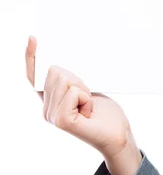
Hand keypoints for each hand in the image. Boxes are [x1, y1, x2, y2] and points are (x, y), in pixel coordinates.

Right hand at [25, 35, 137, 159]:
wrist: (118, 135)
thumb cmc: (106, 114)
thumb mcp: (86, 90)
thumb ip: (70, 81)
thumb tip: (59, 64)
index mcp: (51, 100)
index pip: (35, 76)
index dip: (32, 57)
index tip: (33, 39)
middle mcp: (46, 108)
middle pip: (55, 71)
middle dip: (77, 80)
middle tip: (88, 98)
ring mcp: (52, 115)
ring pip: (64, 79)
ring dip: (84, 89)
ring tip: (89, 106)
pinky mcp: (61, 120)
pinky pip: (73, 92)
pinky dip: (86, 98)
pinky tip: (89, 111)